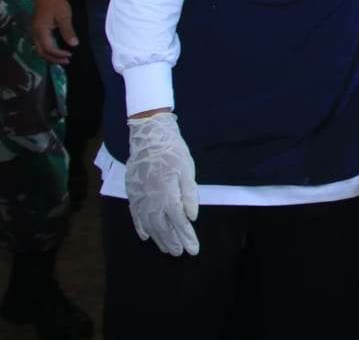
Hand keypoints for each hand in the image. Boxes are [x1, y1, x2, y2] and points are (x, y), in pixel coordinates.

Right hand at [32, 0, 77, 63]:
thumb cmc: (56, 3)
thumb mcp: (64, 16)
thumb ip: (68, 31)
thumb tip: (74, 44)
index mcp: (41, 31)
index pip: (48, 48)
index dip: (59, 54)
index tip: (70, 55)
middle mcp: (35, 33)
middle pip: (41, 52)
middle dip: (53, 58)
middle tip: (67, 61)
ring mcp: (36, 31)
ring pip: (40, 48)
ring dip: (51, 55)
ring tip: (63, 58)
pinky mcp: (38, 29)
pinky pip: (41, 43)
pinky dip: (49, 49)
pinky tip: (58, 49)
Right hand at [125, 112, 199, 256]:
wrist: (149, 137)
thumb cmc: (173, 152)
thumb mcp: (187, 170)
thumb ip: (189, 194)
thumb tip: (191, 217)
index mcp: (168, 194)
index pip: (179, 222)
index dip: (186, 237)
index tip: (193, 249)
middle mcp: (152, 200)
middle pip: (163, 227)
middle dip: (173, 242)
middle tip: (181, 253)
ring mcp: (140, 199)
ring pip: (149, 225)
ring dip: (159, 239)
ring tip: (168, 249)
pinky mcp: (132, 195)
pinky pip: (135, 216)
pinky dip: (141, 228)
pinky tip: (146, 237)